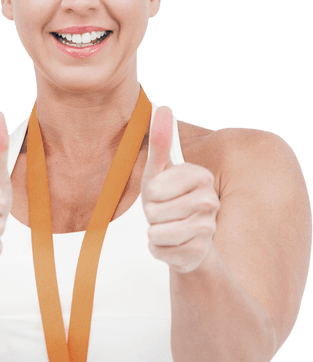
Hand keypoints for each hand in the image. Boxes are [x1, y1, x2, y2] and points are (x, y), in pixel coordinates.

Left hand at [141, 106, 219, 272]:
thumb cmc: (170, 202)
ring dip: (154, 233)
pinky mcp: (198, 253)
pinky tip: (172, 245)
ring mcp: (207, 229)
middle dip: (152, 216)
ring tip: (167, 228)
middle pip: (154, 212)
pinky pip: (160, 250)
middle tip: (165, 213)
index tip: (162, 193)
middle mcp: (210, 201)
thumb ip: (160, 142)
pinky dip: (159, 249)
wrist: (188, 241)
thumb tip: (162, 107)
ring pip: (156, 232)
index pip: (156, 188)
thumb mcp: (160, 172)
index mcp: (201, 176)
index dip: (152, 193)